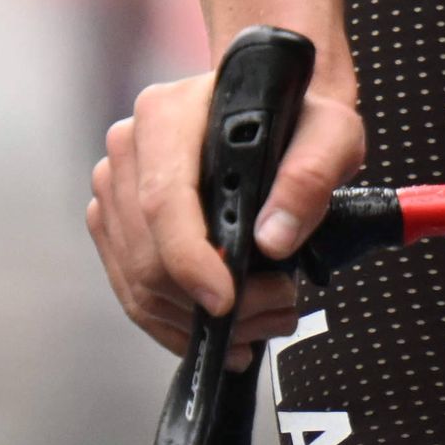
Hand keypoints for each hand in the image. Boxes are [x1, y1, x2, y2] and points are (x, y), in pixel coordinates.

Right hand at [87, 62, 367, 364]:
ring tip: (261, 323)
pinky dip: (176, 322)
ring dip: (195, 321)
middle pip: (148, 254)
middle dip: (206, 304)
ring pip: (137, 282)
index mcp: (168, 116)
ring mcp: (115, 188)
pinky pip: (132, 290)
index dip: (190, 260)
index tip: (227, 302)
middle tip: (274, 312)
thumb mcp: (330, 134)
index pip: (163, 199)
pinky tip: (223, 331)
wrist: (272, 114)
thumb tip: (273, 238)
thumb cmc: (297, 119)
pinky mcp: (114, 223)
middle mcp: (129, 149)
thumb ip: (310, 176)